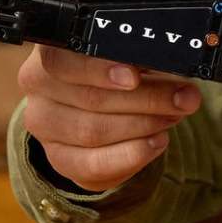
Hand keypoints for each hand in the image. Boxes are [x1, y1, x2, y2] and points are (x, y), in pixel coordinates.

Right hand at [18, 45, 202, 191]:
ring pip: (92, 132)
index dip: (98, 70)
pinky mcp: (61, 160)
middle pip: (88, 99)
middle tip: (182, 98)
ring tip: (174, 116)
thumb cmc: (119, 72)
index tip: (135, 77)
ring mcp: (46, 129)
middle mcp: (39, 92)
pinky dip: (132, 154)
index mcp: (49, 56)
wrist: (108, 105)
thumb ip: (140, 56)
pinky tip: (157, 142)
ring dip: (143, 125)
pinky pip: (93, 166)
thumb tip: (169, 60)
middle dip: (145, 99)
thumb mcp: (130, 56)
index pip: (59, 61)